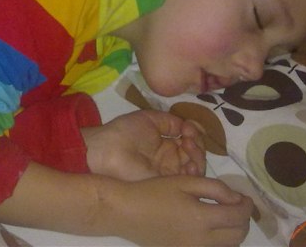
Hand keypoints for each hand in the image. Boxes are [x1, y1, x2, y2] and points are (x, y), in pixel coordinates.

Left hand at [82, 110, 204, 181]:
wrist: (107, 150)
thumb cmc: (125, 132)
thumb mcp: (150, 120)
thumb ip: (171, 121)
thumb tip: (188, 125)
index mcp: (165, 145)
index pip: (189, 141)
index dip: (193, 132)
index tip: (188, 126)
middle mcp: (170, 160)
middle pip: (195, 154)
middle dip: (198, 143)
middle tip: (188, 136)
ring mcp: (169, 174)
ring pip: (196, 168)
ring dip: (198, 155)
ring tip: (188, 144)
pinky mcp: (167, 186)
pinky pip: (188, 182)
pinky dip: (195, 171)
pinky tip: (189, 161)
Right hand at [107, 175, 253, 246]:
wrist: (126, 212)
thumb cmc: (153, 192)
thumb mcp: (184, 181)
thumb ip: (215, 188)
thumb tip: (236, 199)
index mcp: (202, 218)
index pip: (238, 216)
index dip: (247, 206)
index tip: (244, 197)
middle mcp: (202, 240)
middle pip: (238, 235)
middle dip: (244, 220)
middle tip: (238, 206)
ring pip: (228, 246)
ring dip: (234, 232)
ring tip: (226, 215)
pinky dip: (220, 240)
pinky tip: (211, 227)